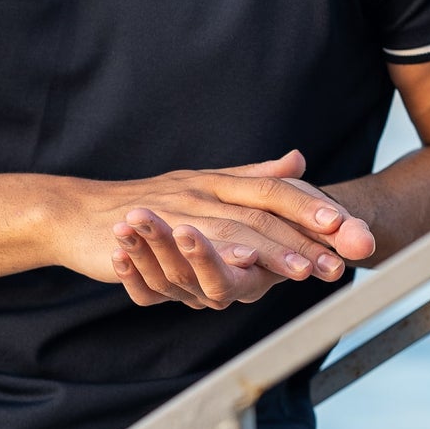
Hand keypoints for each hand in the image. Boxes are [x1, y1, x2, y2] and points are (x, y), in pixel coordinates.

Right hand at [48, 152, 374, 311]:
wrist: (77, 214)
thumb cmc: (146, 205)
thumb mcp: (205, 185)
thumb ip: (252, 175)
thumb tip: (298, 158)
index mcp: (221, 182)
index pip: (278, 192)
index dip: (315, 208)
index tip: (352, 229)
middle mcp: (206, 191)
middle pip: (266, 212)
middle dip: (306, 237)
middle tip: (344, 260)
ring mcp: (179, 210)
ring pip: (234, 228)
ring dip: (272, 249)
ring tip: (306, 270)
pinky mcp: (154, 231)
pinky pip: (188, 242)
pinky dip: (217, 251)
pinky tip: (242, 266)